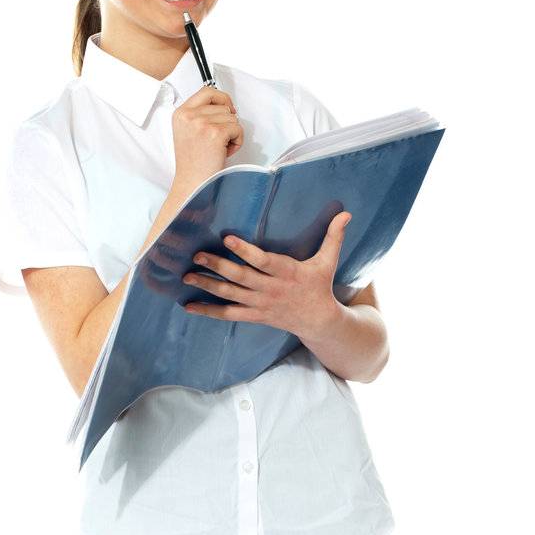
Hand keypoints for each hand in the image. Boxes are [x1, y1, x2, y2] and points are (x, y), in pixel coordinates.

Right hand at [172, 85, 244, 194]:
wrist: (192, 185)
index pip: (207, 91)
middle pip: (222, 105)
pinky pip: (237, 128)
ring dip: (231, 133)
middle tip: (218, 140)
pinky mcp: (215, 133)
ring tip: (219, 148)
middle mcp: (189, 116)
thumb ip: (199, 116)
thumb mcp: (187, 133)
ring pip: (232, 117)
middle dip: (226, 122)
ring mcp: (202, 123)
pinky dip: (237, 141)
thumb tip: (224, 106)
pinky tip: (225, 152)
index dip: (221, 99)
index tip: (228, 109)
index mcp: (181, 113)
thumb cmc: (193, 164)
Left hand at [180, 211, 352, 341]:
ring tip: (187, 275)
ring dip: (208, 285)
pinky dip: (209, 311)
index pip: (263, 261)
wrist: (318, 322)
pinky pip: (228, 315)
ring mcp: (260, 304)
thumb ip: (334, 236)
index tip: (227, 238)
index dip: (245, 251)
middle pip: (241, 278)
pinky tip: (189, 305)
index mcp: (287, 272)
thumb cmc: (319, 286)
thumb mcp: (328, 261)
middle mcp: (270, 289)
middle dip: (217, 266)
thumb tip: (347, 213)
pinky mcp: (254, 315)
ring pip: (230, 296)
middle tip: (197, 254)